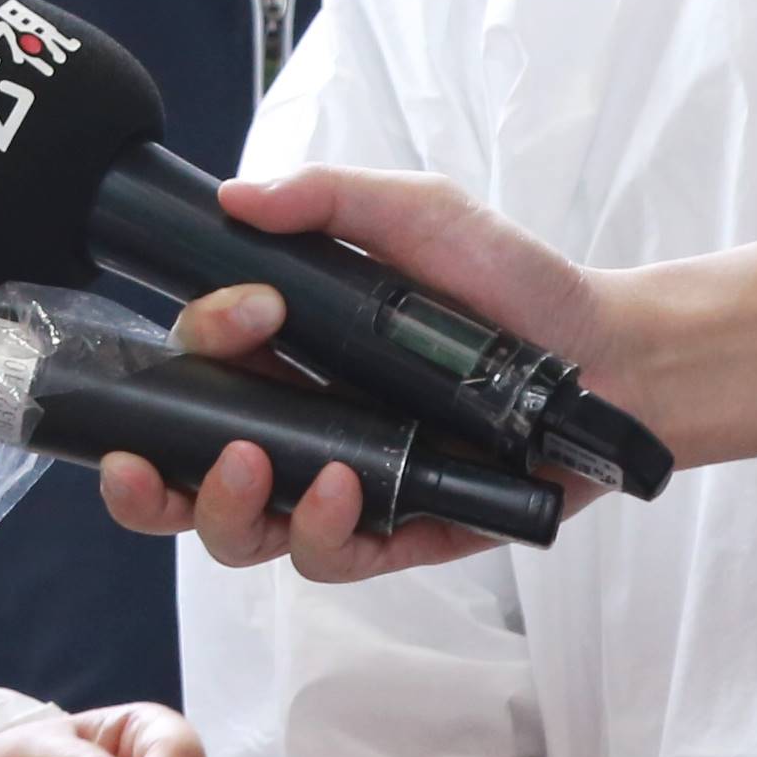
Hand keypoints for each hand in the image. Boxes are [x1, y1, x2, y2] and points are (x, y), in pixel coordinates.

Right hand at [92, 165, 626, 581]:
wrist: (612, 357)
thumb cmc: (513, 284)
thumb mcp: (418, 215)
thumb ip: (327, 198)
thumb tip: (231, 197)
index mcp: (284, 353)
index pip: (196, 365)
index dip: (200, 343)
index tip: (253, 311)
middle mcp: (300, 425)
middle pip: (183, 474)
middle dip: (144, 479)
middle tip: (145, 460)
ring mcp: (345, 486)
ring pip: (243, 532)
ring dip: (226, 510)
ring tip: (254, 470)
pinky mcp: (398, 536)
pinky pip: (333, 560)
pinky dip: (322, 534)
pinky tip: (348, 493)